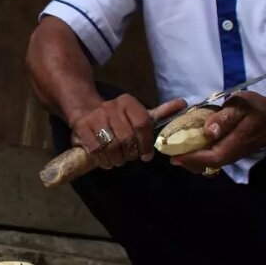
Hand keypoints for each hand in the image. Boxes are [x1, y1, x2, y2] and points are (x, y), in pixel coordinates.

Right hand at [68, 95, 187, 168]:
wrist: (86, 110)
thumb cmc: (118, 117)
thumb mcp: (139, 114)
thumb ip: (160, 112)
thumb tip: (183, 104)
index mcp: (128, 102)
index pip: (142, 124)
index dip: (146, 143)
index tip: (146, 155)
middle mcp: (111, 106)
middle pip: (127, 138)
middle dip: (130, 153)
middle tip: (130, 158)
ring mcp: (95, 117)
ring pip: (111, 145)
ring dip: (117, 158)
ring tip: (118, 160)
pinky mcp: (82, 127)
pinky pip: (95, 149)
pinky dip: (103, 159)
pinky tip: (106, 161)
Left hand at [171, 91, 265, 172]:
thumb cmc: (260, 111)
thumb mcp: (242, 106)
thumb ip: (225, 117)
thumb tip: (208, 130)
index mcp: (232, 146)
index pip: (207, 159)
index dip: (189, 158)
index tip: (171, 154)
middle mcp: (230, 155)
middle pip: (204, 164)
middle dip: (185, 160)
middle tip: (167, 150)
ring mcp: (231, 154)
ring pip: (207, 162)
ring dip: (190, 157)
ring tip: (174, 148)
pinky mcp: (232, 150)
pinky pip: (212, 156)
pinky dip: (199, 153)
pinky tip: (190, 143)